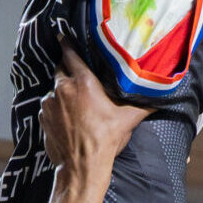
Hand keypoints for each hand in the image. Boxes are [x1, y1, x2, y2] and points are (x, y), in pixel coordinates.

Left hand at [38, 47, 150, 177]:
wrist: (81, 167)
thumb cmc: (104, 141)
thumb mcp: (128, 120)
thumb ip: (144, 105)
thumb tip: (160, 99)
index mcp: (83, 82)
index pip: (71, 54)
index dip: (67, 43)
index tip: (63, 36)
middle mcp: (62, 88)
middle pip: (60, 68)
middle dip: (66, 67)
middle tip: (76, 72)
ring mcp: (49, 103)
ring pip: (54, 88)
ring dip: (62, 91)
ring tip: (74, 101)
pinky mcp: (41, 118)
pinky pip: (47, 106)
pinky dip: (55, 107)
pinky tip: (66, 116)